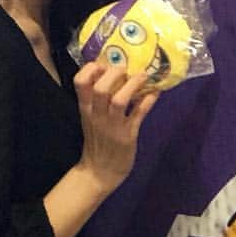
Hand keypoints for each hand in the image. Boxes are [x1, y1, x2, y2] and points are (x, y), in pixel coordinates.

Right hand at [73, 61, 157, 194]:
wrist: (99, 173)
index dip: (91, 68)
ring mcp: (112, 126)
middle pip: (101, 88)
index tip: (103, 63)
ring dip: (133, 85)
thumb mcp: (91, 117)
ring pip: (119, 101)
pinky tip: (155, 92)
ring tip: (143, 76)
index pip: (80, 82)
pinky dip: (149, 101)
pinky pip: (139, 114)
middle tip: (125, 69)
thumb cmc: (97, 140)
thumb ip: (98, 98)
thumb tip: (113, 71)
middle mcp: (97, 115)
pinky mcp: (128, 136)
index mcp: (86, 108)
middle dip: (115, 73)